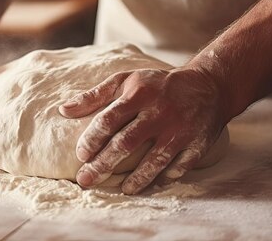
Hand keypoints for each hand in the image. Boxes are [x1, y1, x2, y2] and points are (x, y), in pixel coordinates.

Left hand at [59, 68, 226, 193]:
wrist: (207, 85)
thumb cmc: (157, 85)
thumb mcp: (126, 81)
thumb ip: (95, 96)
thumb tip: (63, 110)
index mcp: (139, 94)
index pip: (110, 119)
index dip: (93, 139)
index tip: (81, 155)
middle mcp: (159, 113)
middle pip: (126, 143)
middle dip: (104, 164)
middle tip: (86, 180)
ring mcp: (180, 130)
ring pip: (154, 160)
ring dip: (136, 178)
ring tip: (121, 189)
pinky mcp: (197, 144)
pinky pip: (179, 166)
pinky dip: (165, 177)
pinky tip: (151, 184)